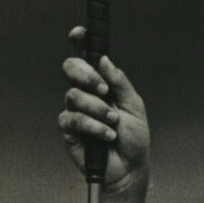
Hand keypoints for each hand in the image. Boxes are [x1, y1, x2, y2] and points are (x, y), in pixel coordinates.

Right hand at [58, 26, 149, 195]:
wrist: (130, 168)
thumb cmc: (134, 139)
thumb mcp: (134, 107)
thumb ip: (120, 83)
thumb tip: (104, 60)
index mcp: (102, 84)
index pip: (86, 58)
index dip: (80, 42)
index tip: (80, 33)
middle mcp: (86, 94)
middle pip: (71, 69)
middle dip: (87, 75)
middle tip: (104, 90)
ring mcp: (76, 110)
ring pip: (74, 95)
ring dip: (98, 109)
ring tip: (113, 123)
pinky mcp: (69, 129)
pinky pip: (72, 118)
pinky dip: (93, 126)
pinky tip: (106, 135)